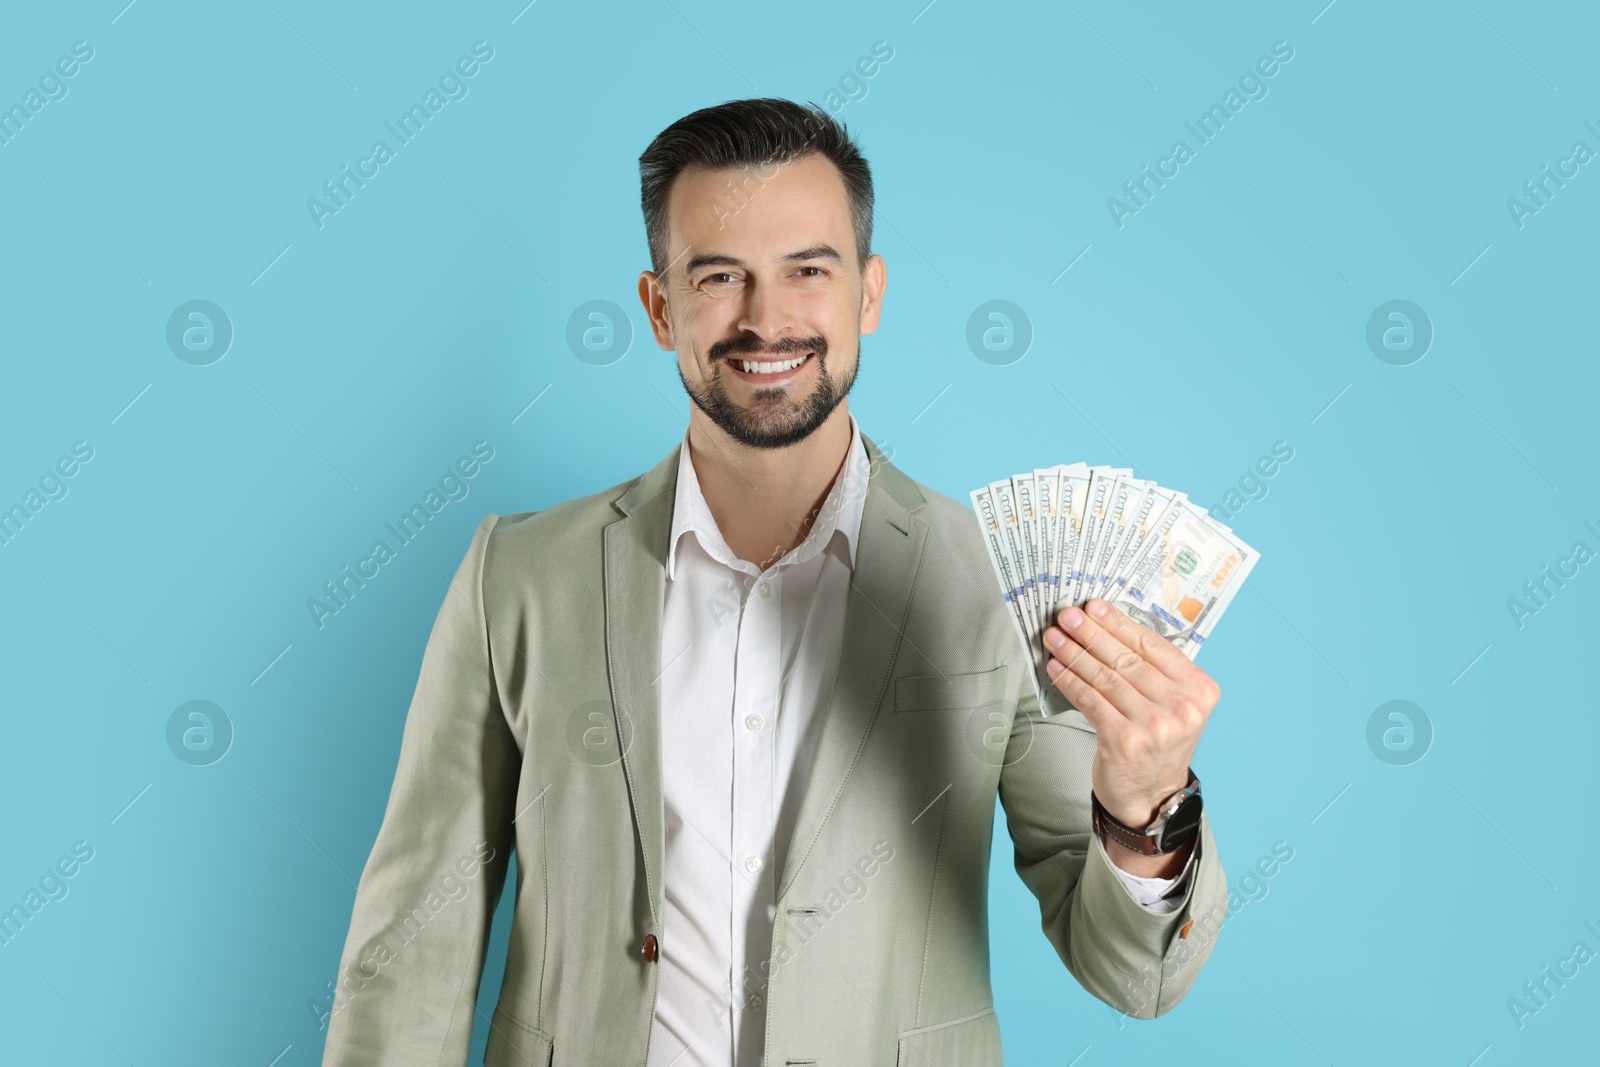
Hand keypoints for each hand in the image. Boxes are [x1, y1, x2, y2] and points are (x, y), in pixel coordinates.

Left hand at [1042, 598, 1218, 836]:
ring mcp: (1156, 726)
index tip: (1095, 607)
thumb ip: (1155, 671)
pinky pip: (1091, 700)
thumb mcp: (1173, 705)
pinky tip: (1056, 667)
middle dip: (1091, 633)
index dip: (1119, 623)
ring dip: (1075, 654)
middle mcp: (1182, 708)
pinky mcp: (1126, 741)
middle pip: (1127, 658)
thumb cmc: (1158, 743)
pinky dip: (1070, 681)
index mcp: (1199, 690)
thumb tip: (1108, 626)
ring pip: (1106, 677)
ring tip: (1055, 638)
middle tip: (1068, 616)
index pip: (1153, 645)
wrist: (1153, 796)